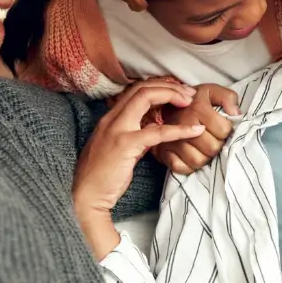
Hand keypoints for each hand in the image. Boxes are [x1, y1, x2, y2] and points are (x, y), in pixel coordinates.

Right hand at [72, 79, 205, 255]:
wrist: (86, 197)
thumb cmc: (102, 176)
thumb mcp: (119, 148)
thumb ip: (135, 135)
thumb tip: (156, 128)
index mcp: (110, 118)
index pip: (135, 89)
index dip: (158, 86)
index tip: (177, 93)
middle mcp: (112, 118)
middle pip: (142, 87)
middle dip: (168, 86)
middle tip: (189, 93)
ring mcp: (117, 129)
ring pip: (146, 98)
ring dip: (172, 96)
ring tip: (191, 101)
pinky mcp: (126, 145)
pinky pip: (157, 131)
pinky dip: (179, 129)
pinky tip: (195, 130)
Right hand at [152, 84, 238, 173]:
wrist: (168, 104)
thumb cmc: (195, 101)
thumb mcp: (213, 92)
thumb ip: (228, 98)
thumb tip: (235, 113)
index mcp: (198, 108)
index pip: (223, 130)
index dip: (226, 130)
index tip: (221, 126)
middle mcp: (184, 125)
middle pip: (212, 148)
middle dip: (217, 145)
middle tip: (213, 138)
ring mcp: (172, 140)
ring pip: (198, 161)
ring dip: (205, 157)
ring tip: (204, 147)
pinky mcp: (164, 152)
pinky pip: (181, 168)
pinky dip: (189, 166)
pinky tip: (193, 154)